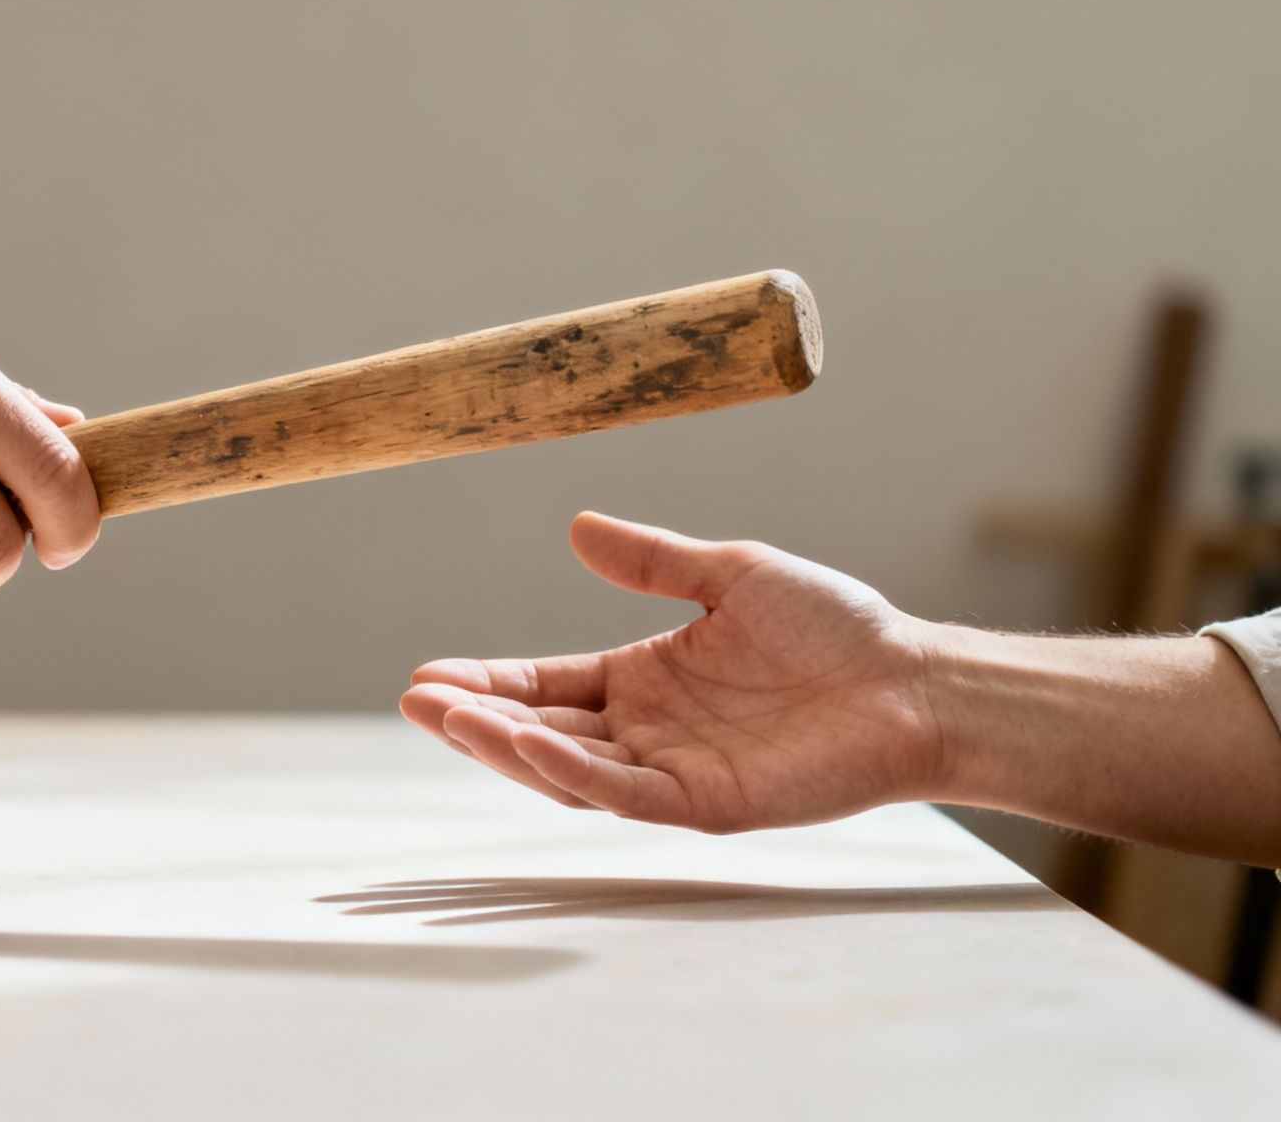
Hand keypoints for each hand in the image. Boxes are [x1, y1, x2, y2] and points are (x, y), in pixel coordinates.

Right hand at [400, 513, 946, 832]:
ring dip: (506, 747)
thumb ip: (652, 560)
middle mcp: (646, 732)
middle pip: (539, 732)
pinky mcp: (706, 803)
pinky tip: (530, 746)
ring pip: (567, 770)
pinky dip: (572, 774)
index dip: (487, 682)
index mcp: (643, 680)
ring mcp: (672, 772)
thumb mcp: (730, 574)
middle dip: (473, 720)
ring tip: (448, 718)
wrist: (914, 680)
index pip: (544, 685)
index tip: (427, 675)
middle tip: (414, 700)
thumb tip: (576, 525)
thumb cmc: (836, 629)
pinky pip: (624, 793)